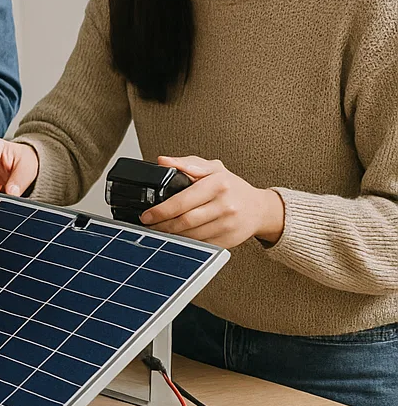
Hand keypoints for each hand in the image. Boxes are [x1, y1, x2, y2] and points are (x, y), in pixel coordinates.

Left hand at [140, 156, 285, 246]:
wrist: (259, 208)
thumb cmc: (232, 187)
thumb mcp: (213, 169)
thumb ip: (187, 164)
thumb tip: (162, 161)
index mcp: (218, 184)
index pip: (182, 201)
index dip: (160, 211)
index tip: (146, 215)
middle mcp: (225, 205)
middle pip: (184, 221)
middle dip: (161, 225)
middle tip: (149, 224)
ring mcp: (228, 225)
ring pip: (190, 235)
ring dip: (171, 235)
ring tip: (159, 230)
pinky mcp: (228, 241)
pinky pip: (200, 244)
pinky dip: (185, 242)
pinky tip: (177, 237)